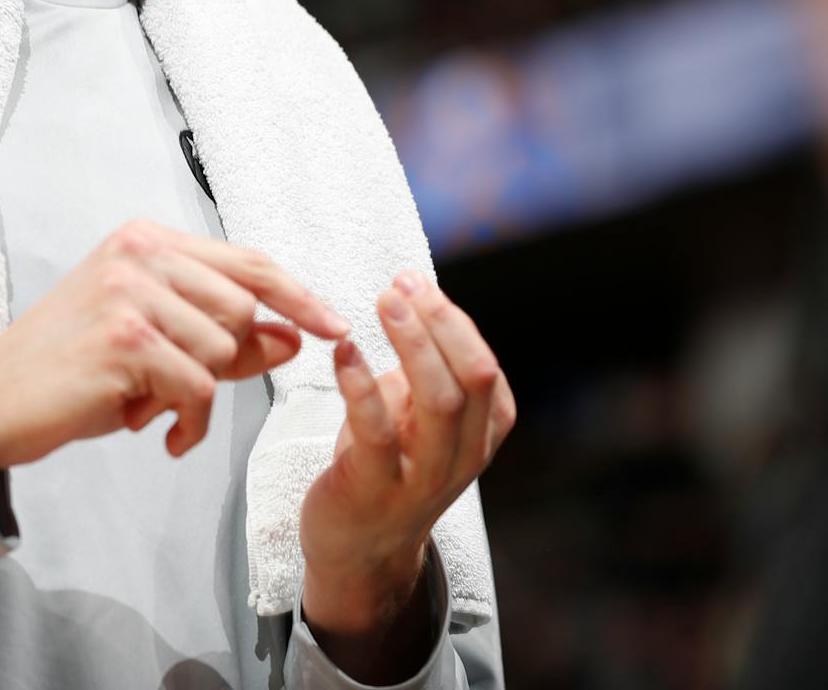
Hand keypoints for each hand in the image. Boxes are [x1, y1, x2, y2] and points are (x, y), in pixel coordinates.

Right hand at [0, 219, 351, 470]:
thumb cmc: (72, 370)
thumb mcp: (153, 344)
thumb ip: (222, 337)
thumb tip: (292, 338)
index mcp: (146, 241)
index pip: (247, 262)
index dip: (297, 295)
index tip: (334, 324)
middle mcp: (139, 255)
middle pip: (242, 309)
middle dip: (230, 361)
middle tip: (182, 391)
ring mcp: (131, 293)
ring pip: (223, 351)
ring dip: (201, 398)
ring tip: (154, 407)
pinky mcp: (126, 339)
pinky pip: (199, 388)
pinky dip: (191, 423)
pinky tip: (162, 433)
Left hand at [299, 272, 514, 642]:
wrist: (360, 546)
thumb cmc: (387, 464)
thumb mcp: (420, 415)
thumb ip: (426, 368)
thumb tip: (413, 299)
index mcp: (483, 431)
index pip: (483, 364)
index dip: (451, 318)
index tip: (413, 282)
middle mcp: (464, 454)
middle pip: (472, 377)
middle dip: (439, 323)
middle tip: (400, 285)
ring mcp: (425, 476)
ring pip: (439, 403)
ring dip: (413, 345)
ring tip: (385, 304)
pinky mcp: (377, 488)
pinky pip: (378, 432)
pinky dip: (362, 384)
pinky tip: (344, 350)